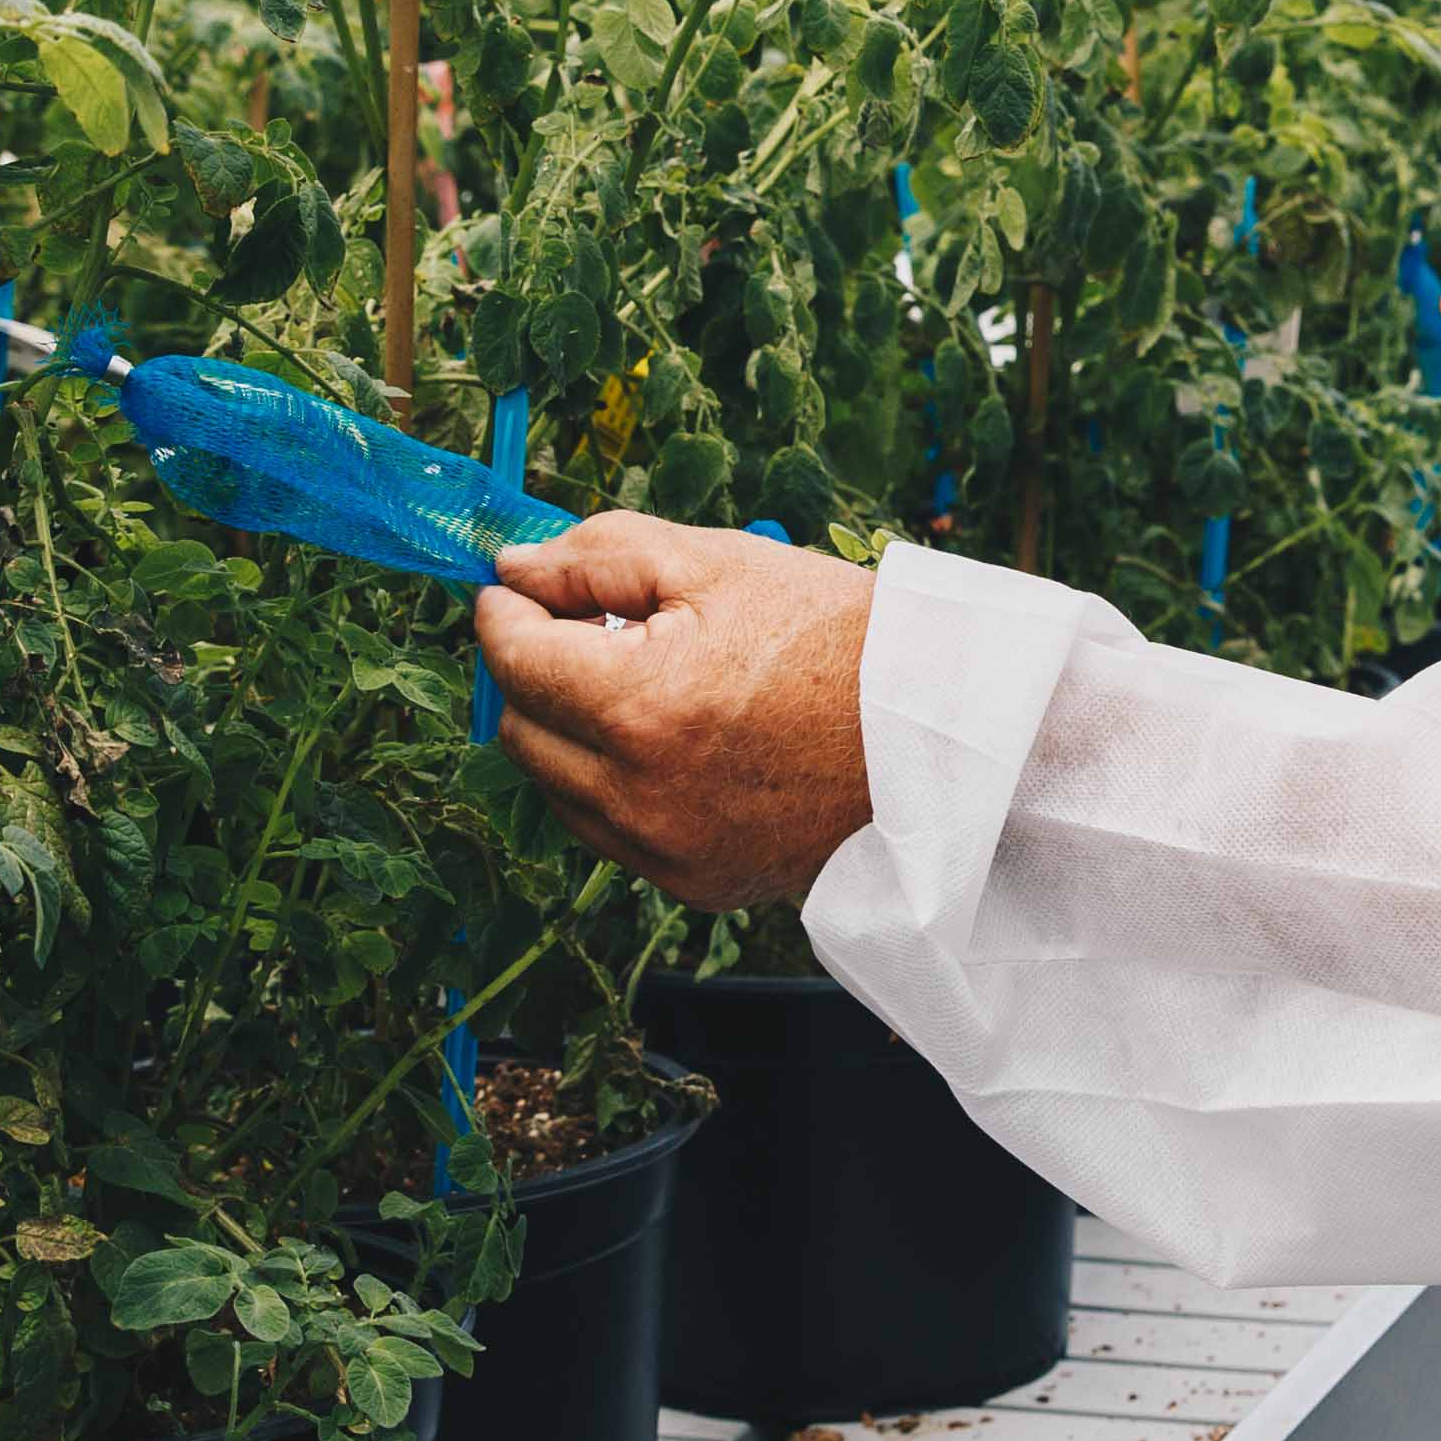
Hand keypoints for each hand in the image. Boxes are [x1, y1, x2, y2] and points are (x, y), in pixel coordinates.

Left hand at [474, 514, 879, 908]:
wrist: (936, 732)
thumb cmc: (836, 636)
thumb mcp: (715, 562)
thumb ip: (595, 556)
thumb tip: (511, 570)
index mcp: (639, 707)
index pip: (513, 659)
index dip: (504, 611)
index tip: (518, 589)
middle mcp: (639, 796)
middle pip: (520, 730)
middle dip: (535, 673)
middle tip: (584, 629)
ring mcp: (665, 851)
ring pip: (556, 789)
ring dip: (571, 734)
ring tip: (641, 684)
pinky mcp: (694, 884)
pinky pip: (611, 833)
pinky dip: (616, 786)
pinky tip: (674, 742)